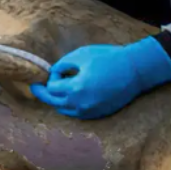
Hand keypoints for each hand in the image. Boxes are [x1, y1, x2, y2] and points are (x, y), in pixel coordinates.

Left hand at [31, 37, 170, 118]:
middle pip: (54, 103)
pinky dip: (71, 105)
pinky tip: (71, 95)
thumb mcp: (82, 54)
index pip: (52, 89)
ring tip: (56, 90)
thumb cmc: (108, 58)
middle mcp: (81, 104)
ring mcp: (90, 112)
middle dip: (45, 94)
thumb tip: (54, 72)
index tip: (55, 71)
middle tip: (36, 88)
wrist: (134, 70)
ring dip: (58, 100)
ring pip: (65, 110)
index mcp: (76, 89)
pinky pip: (78, 113)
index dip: (51, 78)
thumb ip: (64, 64)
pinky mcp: (99, 114)